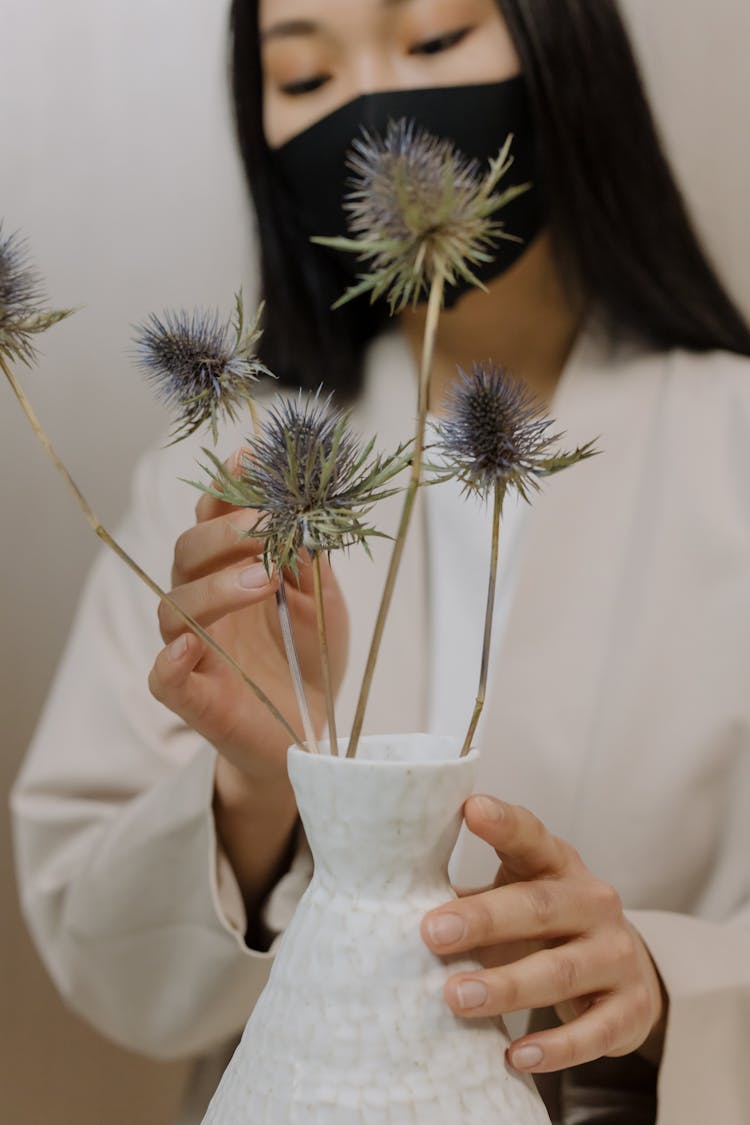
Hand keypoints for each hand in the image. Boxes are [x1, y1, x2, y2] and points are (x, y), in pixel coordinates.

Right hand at [147, 448, 348, 784]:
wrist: (312, 732)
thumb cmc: (309, 658)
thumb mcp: (324, 602)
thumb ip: (311, 559)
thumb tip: (306, 511)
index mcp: (231, 570)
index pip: (213, 519)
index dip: (225, 487)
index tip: (250, 457)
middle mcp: (205, 603)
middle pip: (186, 552)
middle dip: (225, 533)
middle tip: (269, 531)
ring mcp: (194, 649)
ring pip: (174, 607)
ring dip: (215, 588)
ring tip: (264, 583)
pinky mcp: (191, 697)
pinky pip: (162, 676)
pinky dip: (170, 661)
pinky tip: (191, 648)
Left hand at [421, 796, 666, 1074]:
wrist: (623, 968)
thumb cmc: (544, 924)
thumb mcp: (514, 894)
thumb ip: (467, 893)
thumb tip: (390, 897)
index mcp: (558, 864)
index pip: (531, 836)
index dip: (504, 822)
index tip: (471, 809)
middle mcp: (593, 901)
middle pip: (539, 906)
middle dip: (484, 920)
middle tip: (431, 933)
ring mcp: (616, 953)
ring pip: (562, 970)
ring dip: (507, 986)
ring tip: (456, 998)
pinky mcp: (631, 1007)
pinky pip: (595, 1031)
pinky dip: (557, 1046)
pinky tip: (518, 1055)